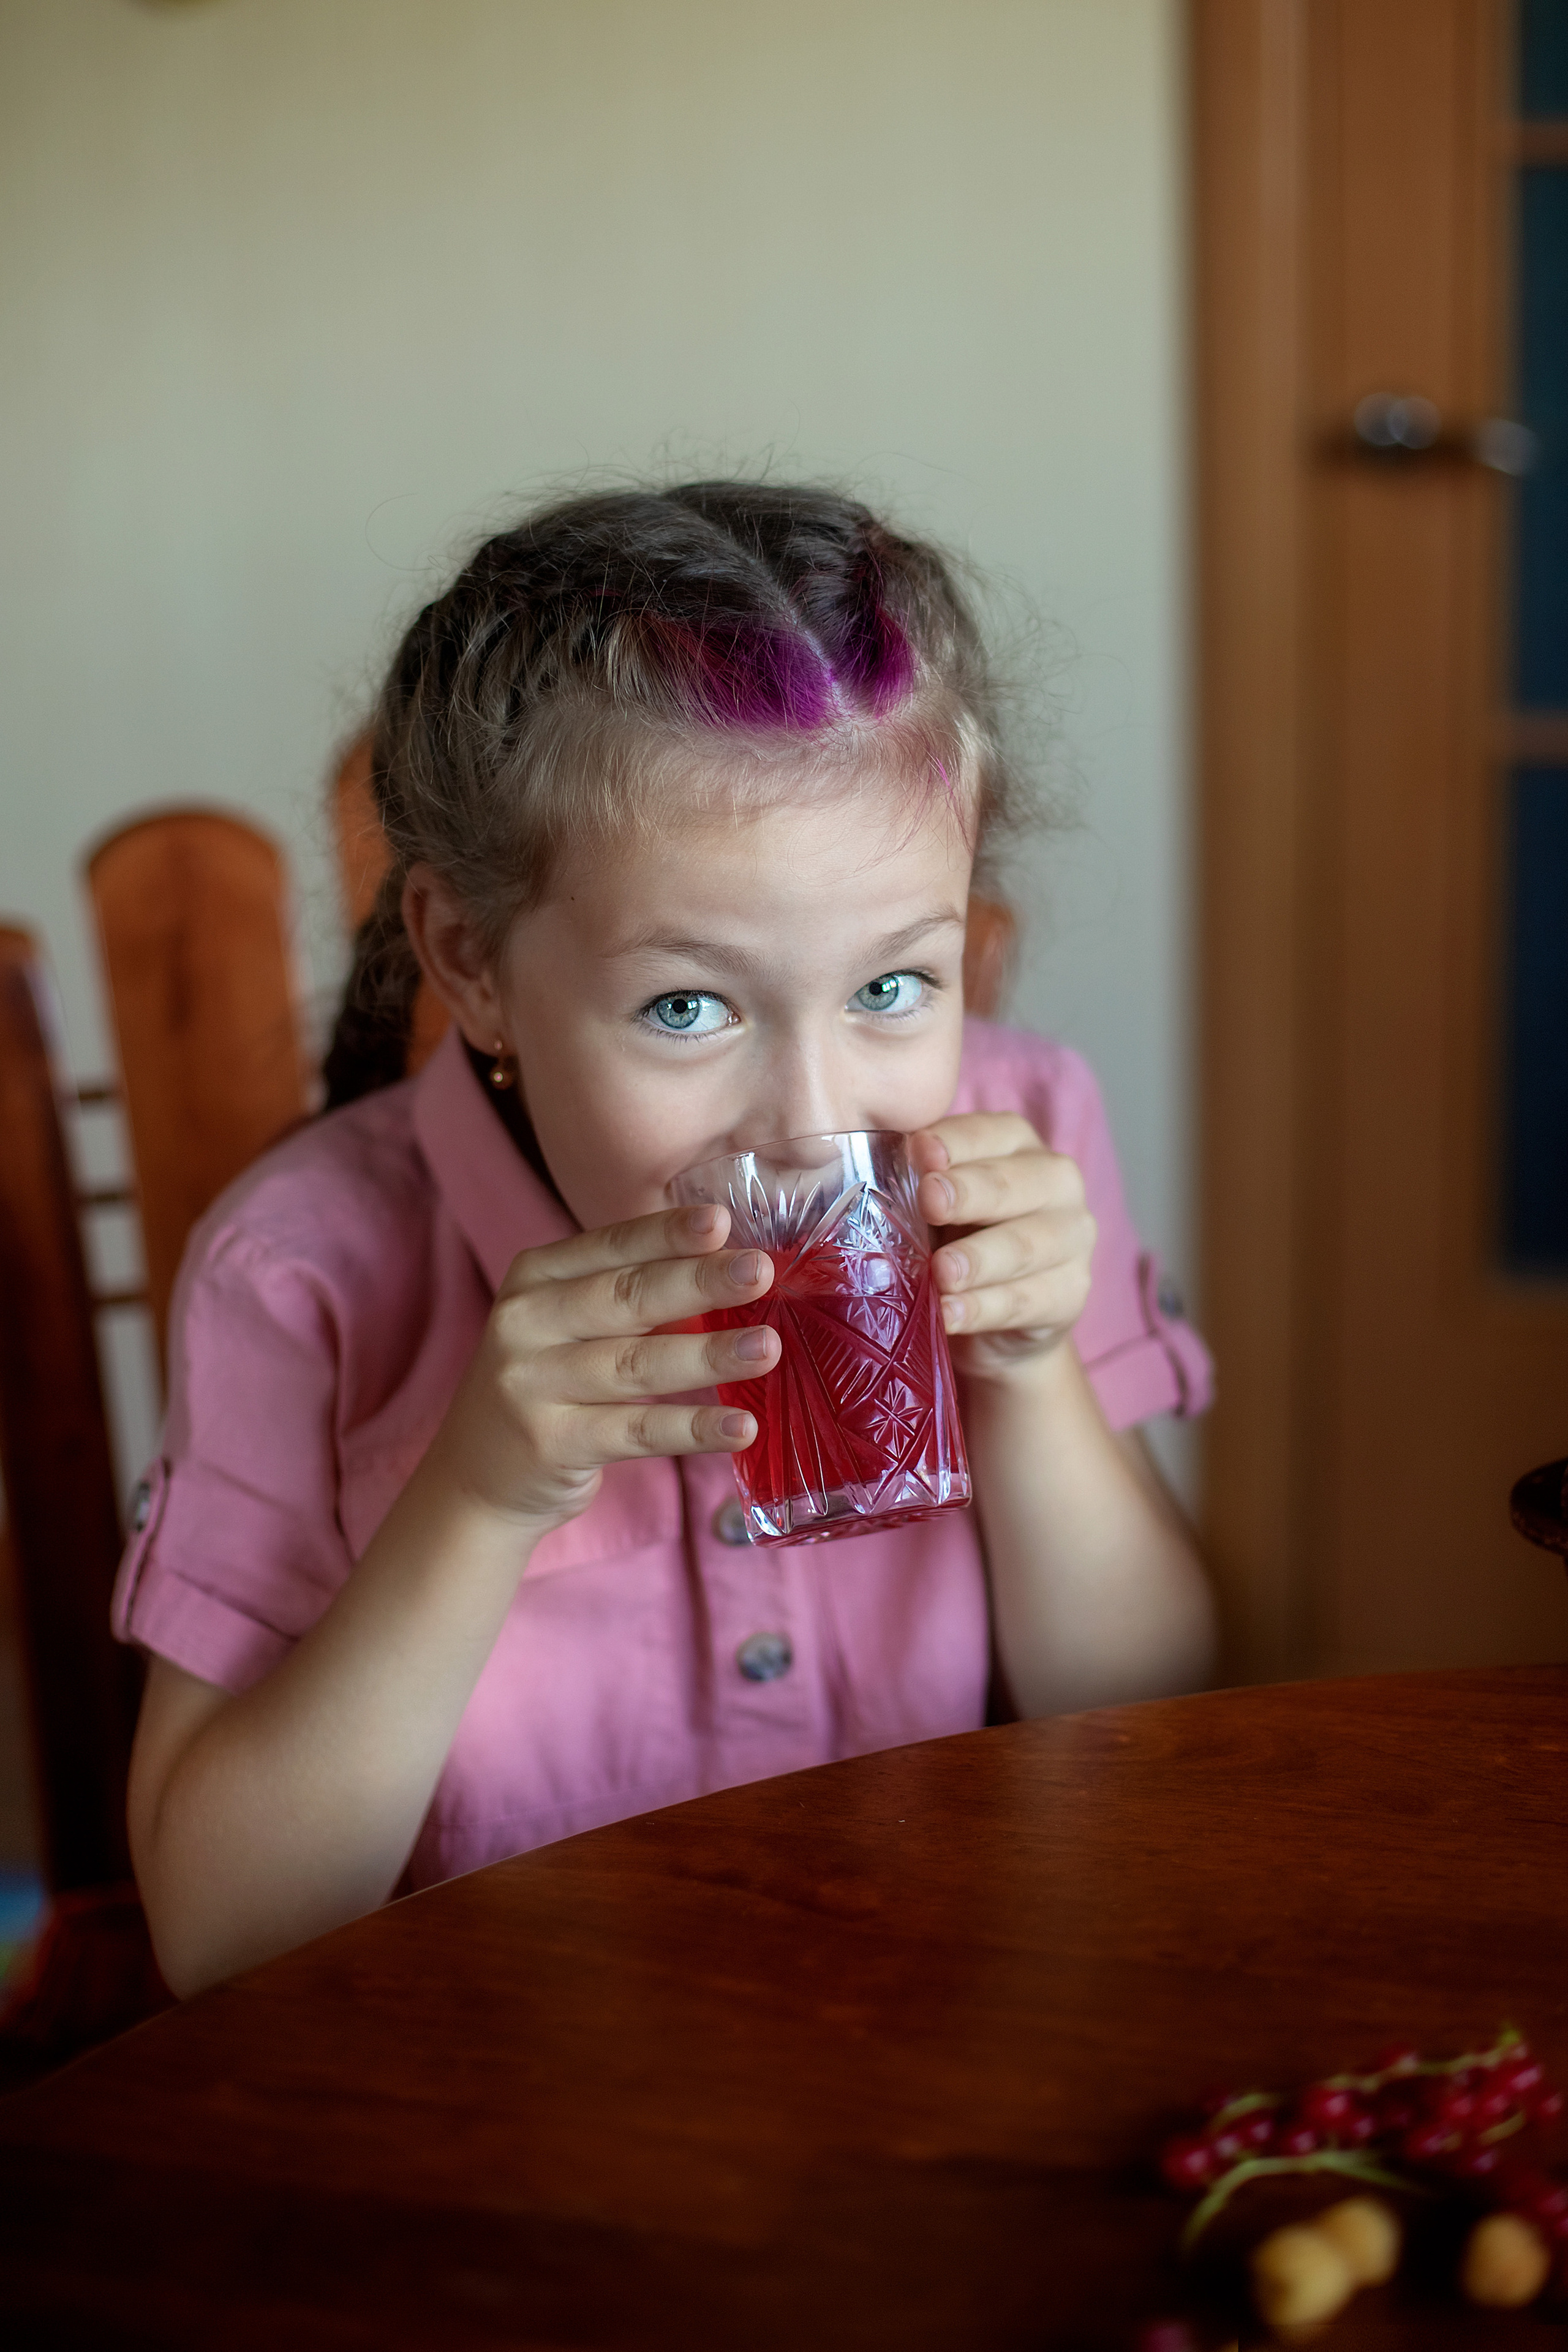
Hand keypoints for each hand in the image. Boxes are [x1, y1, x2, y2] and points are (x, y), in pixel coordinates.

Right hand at [429, 1206, 777, 1528]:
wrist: (476, 1477)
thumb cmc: (547, 1384)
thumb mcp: (565, 1322)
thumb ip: (626, 1292)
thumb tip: (727, 1264)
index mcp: (535, 1278)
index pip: (610, 1246)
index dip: (666, 1233)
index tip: (721, 1221)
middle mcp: (525, 1323)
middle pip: (625, 1298)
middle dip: (697, 1282)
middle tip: (758, 1271)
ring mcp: (532, 1385)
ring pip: (635, 1366)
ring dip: (707, 1356)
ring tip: (766, 1348)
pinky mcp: (551, 1443)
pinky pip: (637, 1433)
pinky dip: (693, 1429)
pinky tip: (742, 1426)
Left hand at [909, 1114, 1095, 1380]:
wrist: (990, 1312)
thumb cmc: (953, 1234)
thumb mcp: (930, 1203)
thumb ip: (913, 1183)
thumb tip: (864, 1174)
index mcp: (1017, 1143)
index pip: (989, 1133)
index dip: (955, 1143)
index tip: (920, 1152)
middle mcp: (1056, 1181)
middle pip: (1012, 1185)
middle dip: (969, 1193)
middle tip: (930, 1203)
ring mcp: (1073, 1238)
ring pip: (1025, 1245)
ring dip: (979, 1259)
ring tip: (941, 1273)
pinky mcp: (1071, 1293)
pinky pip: (1025, 1301)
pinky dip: (983, 1310)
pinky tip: (950, 1315)